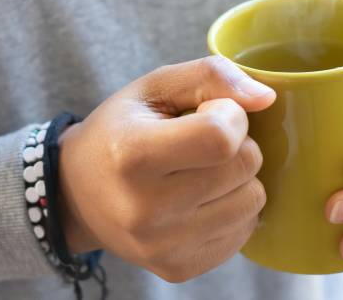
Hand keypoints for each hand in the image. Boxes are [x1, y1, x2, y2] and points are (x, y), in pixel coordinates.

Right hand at [57, 56, 276, 281]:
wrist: (76, 195)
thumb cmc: (119, 131)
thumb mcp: (154, 88)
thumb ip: (210, 75)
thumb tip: (265, 98)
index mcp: (132, 156)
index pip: (221, 137)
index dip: (229, 115)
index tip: (209, 111)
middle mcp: (145, 210)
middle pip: (244, 166)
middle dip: (237, 144)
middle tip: (201, 142)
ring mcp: (162, 246)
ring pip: (253, 200)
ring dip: (238, 178)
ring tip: (201, 171)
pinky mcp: (179, 268)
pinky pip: (244, 232)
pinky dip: (231, 209)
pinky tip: (200, 199)